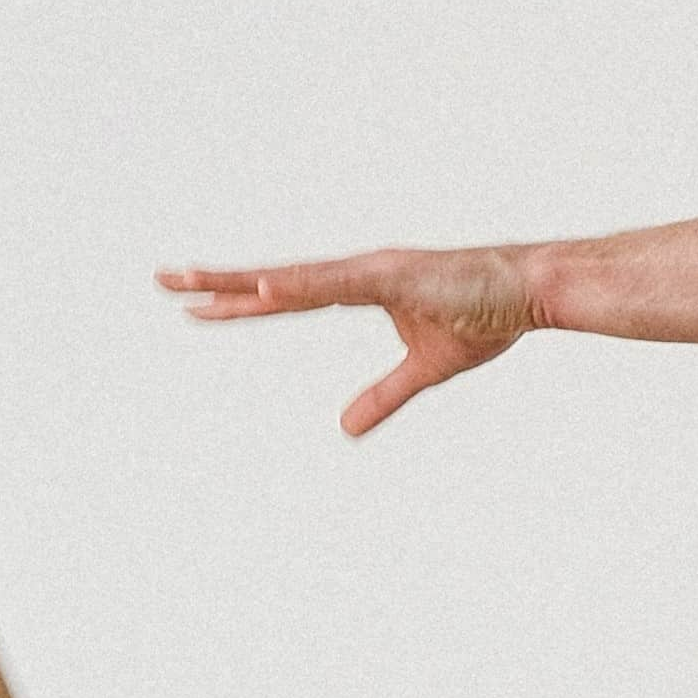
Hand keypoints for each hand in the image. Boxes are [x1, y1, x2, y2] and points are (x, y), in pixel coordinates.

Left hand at [162, 246, 540, 437]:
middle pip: (276, 281)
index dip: (241, 303)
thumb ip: (383, 396)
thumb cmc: (485, 317)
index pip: (287, 297)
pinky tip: (265, 287)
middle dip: (220, 283)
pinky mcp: (396, 275)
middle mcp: (357, 271)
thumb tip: (345, 428)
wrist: (532, 292)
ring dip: (246, 282)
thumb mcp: (424, 370)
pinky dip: (301, 284)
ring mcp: (374, 269)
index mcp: (360, 286)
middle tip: (165, 279)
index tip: (197, 306)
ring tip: (197, 284)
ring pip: (295, 277)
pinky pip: (338, 282)